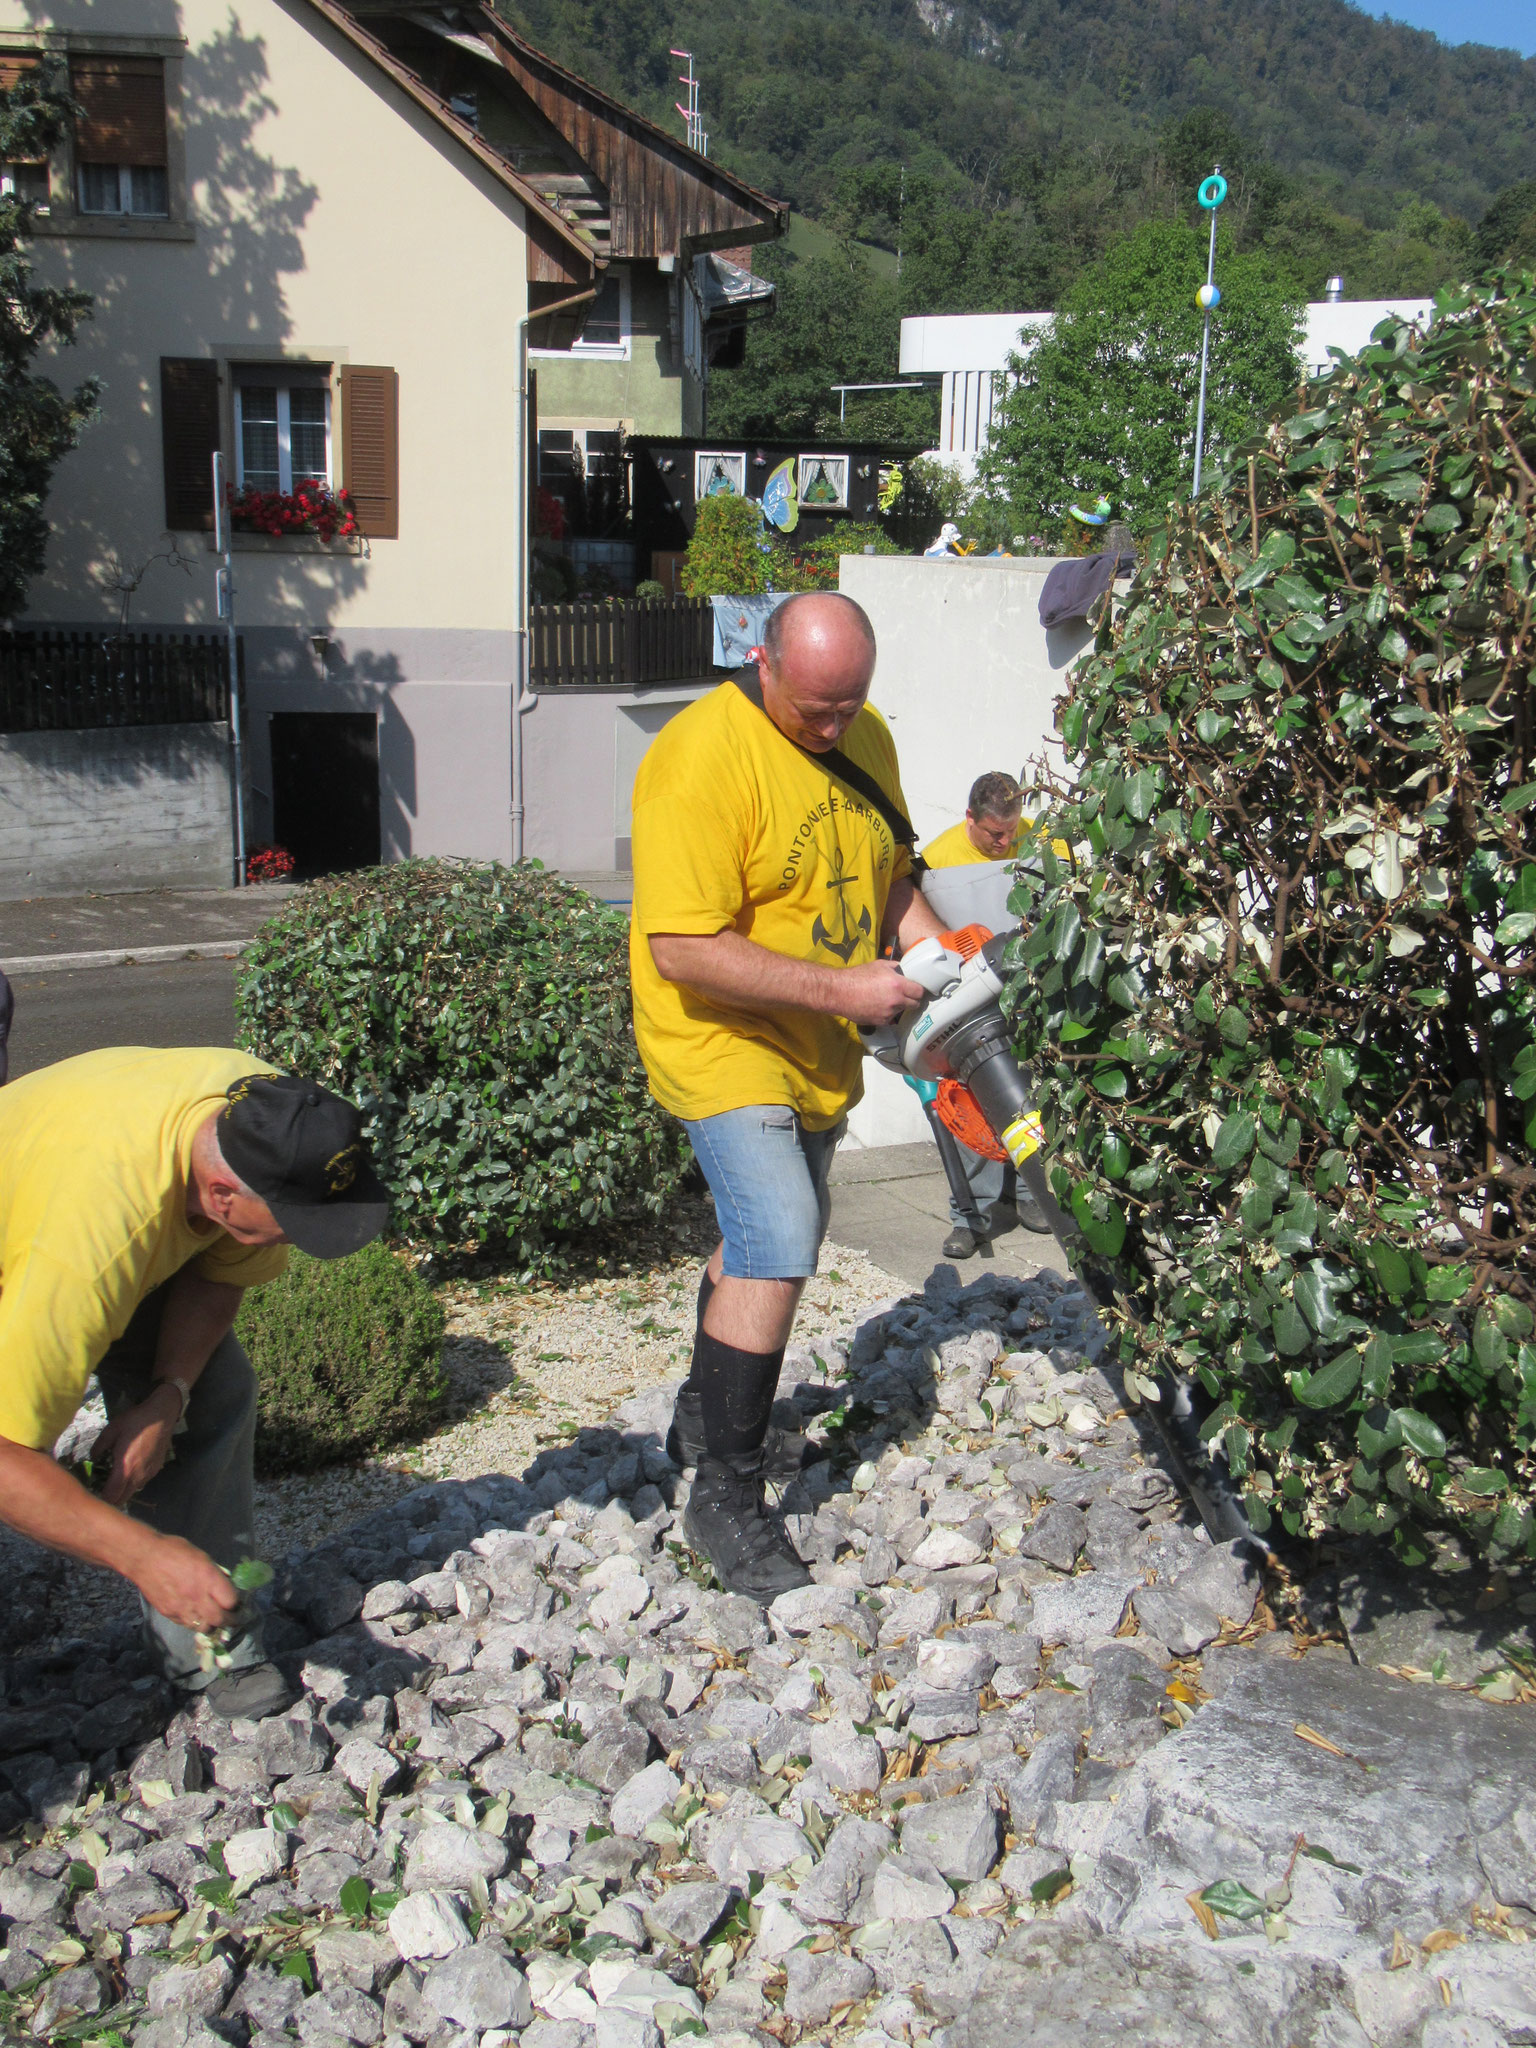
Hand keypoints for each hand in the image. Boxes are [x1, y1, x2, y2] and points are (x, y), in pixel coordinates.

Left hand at [92, 1385, 180, 1506]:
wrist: (161, 1415)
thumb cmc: (135, 1421)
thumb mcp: (111, 1430)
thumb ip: (98, 1447)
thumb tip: (92, 1458)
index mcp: (125, 1468)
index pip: (111, 1496)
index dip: (101, 1499)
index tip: (93, 1492)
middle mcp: (138, 1476)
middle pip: (122, 1499)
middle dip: (111, 1498)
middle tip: (102, 1486)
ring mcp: (148, 1474)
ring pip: (132, 1492)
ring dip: (122, 1490)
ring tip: (115, 1477)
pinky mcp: (156, 1469)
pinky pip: (141, 1483)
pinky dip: (132, 1482)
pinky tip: (130, 1467)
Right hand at [131, 1534, 240, 1632]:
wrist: (144, 1558)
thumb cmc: (175, 1550)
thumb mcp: (202, 1557)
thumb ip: (215, 1574)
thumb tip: (224, 1585)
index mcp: (208, 1578)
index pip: (231, 1601)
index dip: (236, 1603)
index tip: (237, 1602)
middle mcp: (197, 1596)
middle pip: (220, 1619)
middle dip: (230, 1620)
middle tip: (233, 1619)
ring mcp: (182, 1608)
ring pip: (203, 1627)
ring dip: (211, 1624)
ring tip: (214, 1619)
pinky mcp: (169, 1614)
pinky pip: (187, 1624)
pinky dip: (194, 1622)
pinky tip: (196, 1615)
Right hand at [836, 959, 925, 1027]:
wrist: (840, 992)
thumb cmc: (858, 976)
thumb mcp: (879, 965)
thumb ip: (895, 967)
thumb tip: (905, 970)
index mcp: (898, 985)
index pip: (920, 992)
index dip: (918, 990)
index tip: (915, 989)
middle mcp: (896, 1000)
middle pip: (915, 1004)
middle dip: (911, 1000)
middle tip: (904, 995)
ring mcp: (889, 1013)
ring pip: (902, 1012)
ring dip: (898, 1007)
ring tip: (886, 1000)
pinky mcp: (881, 1022)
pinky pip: (890, 1019)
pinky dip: (888, 1014)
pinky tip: (878, 1007)